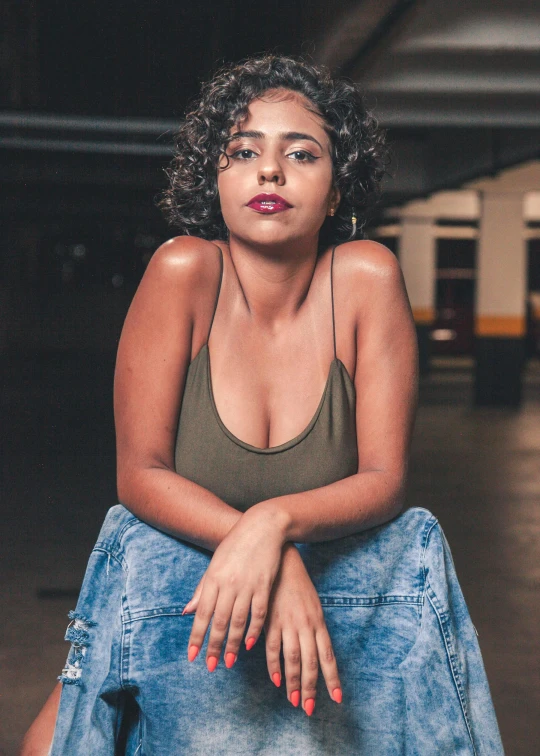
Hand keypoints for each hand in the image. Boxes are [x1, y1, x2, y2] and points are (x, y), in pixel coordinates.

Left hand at [183, 503, 285, 670]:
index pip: (202, 614)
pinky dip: (253, 630)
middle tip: (210, 666)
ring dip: (232, 644)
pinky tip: (249, 644)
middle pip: (219, 621)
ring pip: (238, 621)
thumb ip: (202, 589)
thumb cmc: (235, 546)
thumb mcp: (215, 564)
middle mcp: (228, 584)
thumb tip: (187, 612)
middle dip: (214, 646)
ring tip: (228, 662)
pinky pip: (258, 613)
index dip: (197, 636)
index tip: (192, 656)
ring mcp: (247, 585)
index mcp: (213, 579)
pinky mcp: (264, 585)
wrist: (262, 527)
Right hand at [263, 543, 342, 715]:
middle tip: (310, 709)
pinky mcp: (271, 621)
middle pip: (311, 663)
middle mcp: (306, 625)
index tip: (337, 698)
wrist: (281, 561)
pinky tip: (277, 681)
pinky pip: (272, 648)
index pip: (328, 656)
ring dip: (294, 683)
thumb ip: (315, 628)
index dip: (332, 678)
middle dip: (312, 688)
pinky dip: (275, 666)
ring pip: (293, 659)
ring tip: (295, 702)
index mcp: (318, 621)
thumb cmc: (298, 584)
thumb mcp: (313, 605)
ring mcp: (288, 623)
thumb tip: (319, 651)